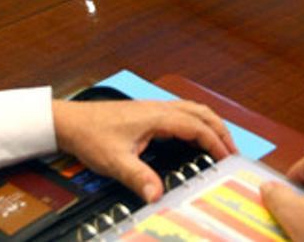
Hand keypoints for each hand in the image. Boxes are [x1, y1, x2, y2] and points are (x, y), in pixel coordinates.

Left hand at [51, 99, 235, 201]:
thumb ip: (138, 178)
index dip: (215, 142)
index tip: (228, 157)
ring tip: (220, 144)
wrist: (70, 121)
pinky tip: (193, 138)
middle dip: (220, 131)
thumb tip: (157, 195)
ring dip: (209, 125)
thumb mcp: (115, 161)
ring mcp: (153, 108)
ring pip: (192, 110)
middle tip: (232, 151)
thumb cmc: (91, 135)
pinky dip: (196, 123)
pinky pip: (181, 113)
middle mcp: (159, 108)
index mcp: (157, 116)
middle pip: (201, 113)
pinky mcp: (147, 112)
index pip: (196, 126)